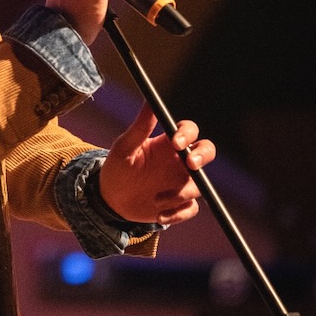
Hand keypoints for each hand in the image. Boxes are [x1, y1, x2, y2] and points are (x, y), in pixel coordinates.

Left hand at [98, 104, 215, 225]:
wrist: (109, 200)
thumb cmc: (117, 168)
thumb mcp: (125, 147)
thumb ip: (140, 126)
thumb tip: (149, 101)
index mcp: (167, 144)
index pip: (189, 131)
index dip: (188, 134)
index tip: (176, 143)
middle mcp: (178, 162)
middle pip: (206, 152)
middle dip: (203, 156)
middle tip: (191, 165)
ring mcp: (181, 183)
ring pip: (199, 184)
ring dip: (180, 193)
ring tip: (155, 199)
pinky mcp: (178, 204)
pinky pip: (190, 208)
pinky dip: (177, 213)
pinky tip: (158, 214)